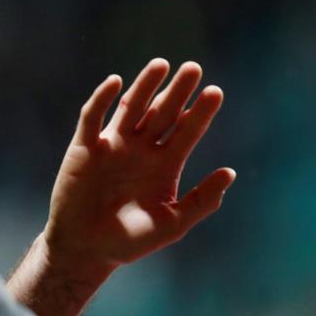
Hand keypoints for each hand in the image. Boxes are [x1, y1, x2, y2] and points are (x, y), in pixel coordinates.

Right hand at [44, 59, 234, 277]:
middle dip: (178, 91)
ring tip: (162, 64)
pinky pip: (93, 117)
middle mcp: (142, 150)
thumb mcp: (174, 223)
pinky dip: (103, 99)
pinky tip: (117, 82)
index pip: (188, 132)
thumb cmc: (132, 240)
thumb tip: (230, 173)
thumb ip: (202, 200)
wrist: (88, 251)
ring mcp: (114, 146)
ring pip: (132, 107)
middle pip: (164, 113)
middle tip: (194, 68)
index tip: (216, 92)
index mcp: (166, 165)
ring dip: (146, 85)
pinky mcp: (85, 148)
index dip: (201, 112)